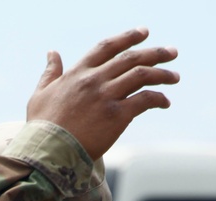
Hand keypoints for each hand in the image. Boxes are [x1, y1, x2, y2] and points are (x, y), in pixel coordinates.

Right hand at [27, 28, 179, 161]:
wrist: (48, 152)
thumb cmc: (42, 127)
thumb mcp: (40, 94)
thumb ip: (50, 72)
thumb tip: (52, 52)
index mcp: (78, 72)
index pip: (107, 47)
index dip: (128, 37)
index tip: (145, 32)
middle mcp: (94, 80)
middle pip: (131, 58)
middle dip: (155, 53)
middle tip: (172, 52)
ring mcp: (107, 96)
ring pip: (142, 75)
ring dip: (162, 74)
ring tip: (174, 76)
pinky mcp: (117, 116)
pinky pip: (145, 100)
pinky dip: (158, 98)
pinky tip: (165, 102)